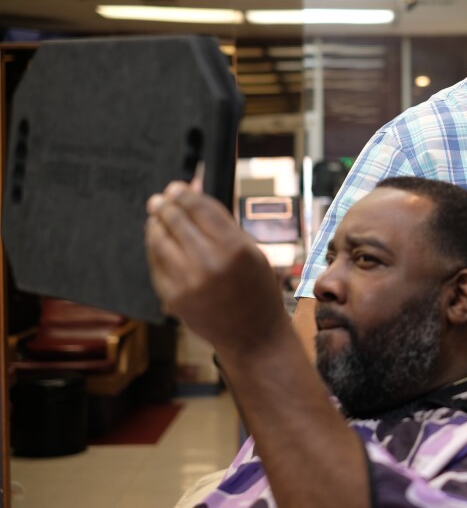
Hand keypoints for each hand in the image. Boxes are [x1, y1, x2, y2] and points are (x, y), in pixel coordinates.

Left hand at [144, 181, 286, 353]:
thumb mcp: (253, 251)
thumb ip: (223, 223)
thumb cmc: (257, 289)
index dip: (185, 194)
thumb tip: (196, 191)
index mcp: (236, 248)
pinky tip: (158, 241)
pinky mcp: (173, 297)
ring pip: (160, 241)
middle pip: (177, 221)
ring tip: (156, 216)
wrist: (253, 334)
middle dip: (165, 205)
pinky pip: (156, 264)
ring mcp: (188, 282)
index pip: (201, 209)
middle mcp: (210, 263)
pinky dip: (155, 249)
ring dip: (155, 224)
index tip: (177, 187)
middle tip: (160, 199)